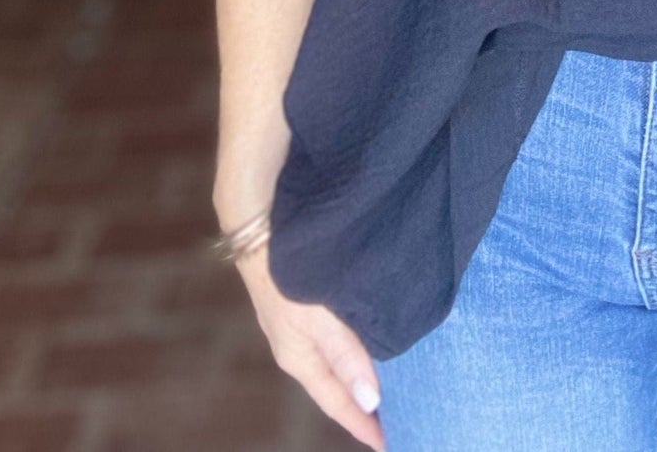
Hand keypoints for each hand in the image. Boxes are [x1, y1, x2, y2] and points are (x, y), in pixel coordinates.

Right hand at [235, 246, 385, 448]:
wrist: (257, 226)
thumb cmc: (285, 274)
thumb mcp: (315, 318)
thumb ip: (344, 355)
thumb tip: (370, 400)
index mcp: (300, 359)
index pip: (337, 402)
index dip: (362, 423)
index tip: (389, 444)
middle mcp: (300, 348)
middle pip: (337, 386)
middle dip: (364, 404)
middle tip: (399, 416)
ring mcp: (300, 327)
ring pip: (338, 362)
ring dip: (362, 374)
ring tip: (393, 383)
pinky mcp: (305, 305)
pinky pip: (337, 337)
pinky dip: (356, 347)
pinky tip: (373, 339)